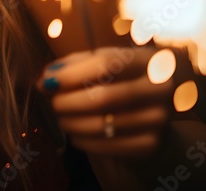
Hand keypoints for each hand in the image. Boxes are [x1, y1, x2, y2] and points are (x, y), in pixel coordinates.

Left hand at [39, 47, 173, 157]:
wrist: (148, 107)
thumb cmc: (117, 78)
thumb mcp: (100, 61)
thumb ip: (73, 65)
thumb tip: (47, 80)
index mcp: (147, 59)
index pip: (105, 64)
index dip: (70, 74)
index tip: (46, 82)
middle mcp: (159, 89)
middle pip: (103, 98)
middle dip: (67, 102)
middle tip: (52, 103)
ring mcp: (158, 119)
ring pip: (102, 125)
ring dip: (71, 123)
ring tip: (61, 117)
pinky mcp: (151, 144)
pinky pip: (107, 146)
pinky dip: (83, 141)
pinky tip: (75, 134)